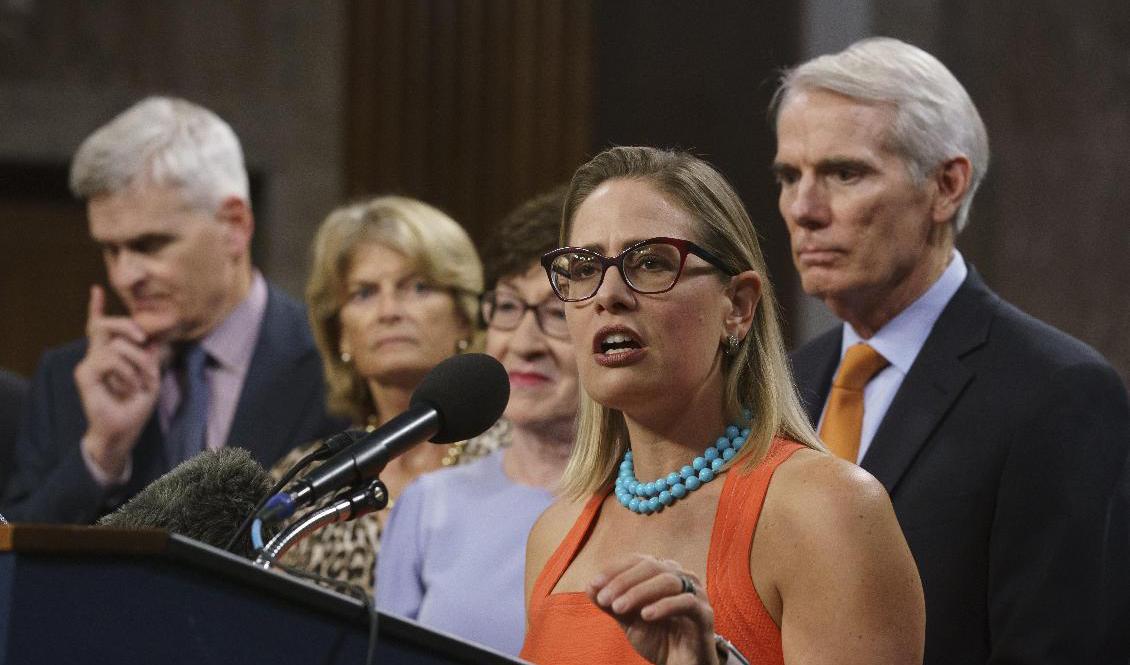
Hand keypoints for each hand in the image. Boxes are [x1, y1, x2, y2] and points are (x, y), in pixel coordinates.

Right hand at [75, 285, 163, 476]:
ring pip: (115, 345)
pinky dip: (126, 371)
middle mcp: (96, 356)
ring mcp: (88, 364)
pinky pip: (109, 359)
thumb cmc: (136, 406)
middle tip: (145, 339)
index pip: (100, 326)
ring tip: (142, 381)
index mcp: (110, 354)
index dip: (96, 308)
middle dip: (128, 325)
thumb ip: (151, 356)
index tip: (96, 288)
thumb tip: (154, 338)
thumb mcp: (151, 376)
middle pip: (105, 325)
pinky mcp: (84, 374)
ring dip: (138, 361)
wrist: (124, 430)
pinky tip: (130, 386)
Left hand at [587, 554, 719, 664]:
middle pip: (651, 567)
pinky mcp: (705, 614)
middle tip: (604, 599)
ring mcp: (695, 593)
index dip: (614, 569)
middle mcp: (681, 577)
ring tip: (619, 608)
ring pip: (668, 580)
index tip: (594, 584)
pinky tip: (645, 615)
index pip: (637, 560)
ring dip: (639, 592)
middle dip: (623, 581)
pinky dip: (664, 606)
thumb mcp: (629, 620)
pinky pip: (687, 602)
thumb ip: (612, 604)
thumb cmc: (657, 638)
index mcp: (662, 573)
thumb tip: (589, 586)